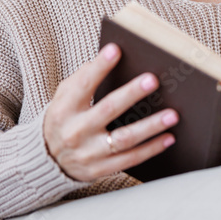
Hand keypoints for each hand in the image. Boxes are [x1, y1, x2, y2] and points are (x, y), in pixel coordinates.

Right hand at [43, 43, 178, 181]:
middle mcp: (75, 131)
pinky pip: (130, 159)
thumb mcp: (63, 97)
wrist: (48, 160)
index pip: (83, 84)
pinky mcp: (100, 169)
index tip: (116, 49)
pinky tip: (169, 137)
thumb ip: (82, 78)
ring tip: (173, 114)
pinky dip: (151, 149)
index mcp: (64, 109)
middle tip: (153, 79)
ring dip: (150, 126)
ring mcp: (88, 153)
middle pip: (108, 109)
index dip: (99, 66)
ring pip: (124, 139)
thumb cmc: (64, 119)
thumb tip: (109, 58)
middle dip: (131, 94)